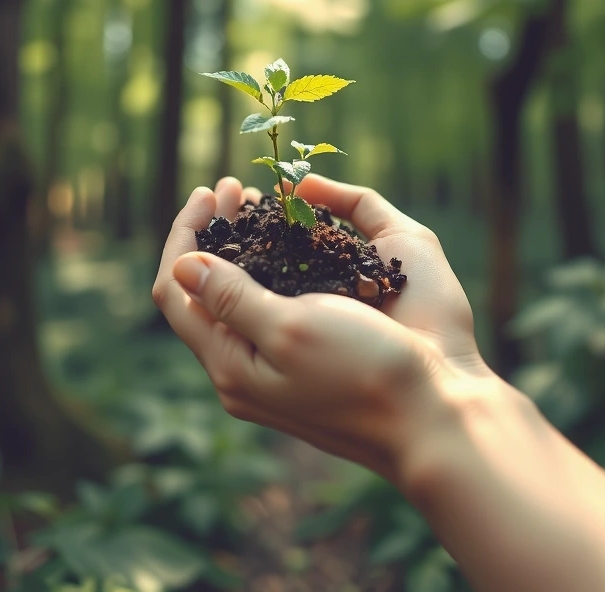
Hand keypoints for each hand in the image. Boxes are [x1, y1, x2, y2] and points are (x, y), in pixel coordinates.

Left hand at [151, 175, 494, 483]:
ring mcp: (274, 370)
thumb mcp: (289, 329)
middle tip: (234, 186)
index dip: (182, 235)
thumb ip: (231, 297)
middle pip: (202, 292)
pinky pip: (273, 308)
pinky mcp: (306, 364)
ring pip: (238, 298)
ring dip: (241, 247)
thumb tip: (183, 263)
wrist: (430, 417)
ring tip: (258, 203)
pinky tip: (293, 245)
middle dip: (211, 232)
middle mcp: (242, 370)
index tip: (208, 191)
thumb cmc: (363, 370)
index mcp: (229, 365)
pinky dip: (272, 268)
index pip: (174, 291)